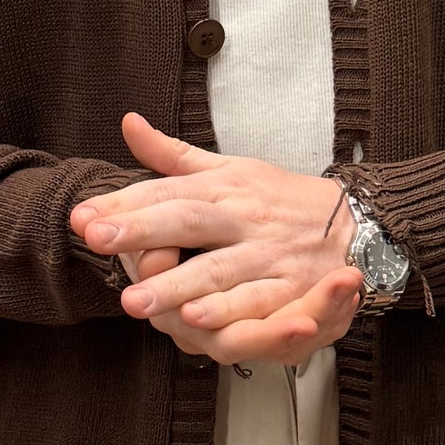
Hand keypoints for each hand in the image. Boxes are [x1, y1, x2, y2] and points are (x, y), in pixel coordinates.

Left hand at [70, 114, 362, 365]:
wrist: (361, 223)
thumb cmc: (283, 200)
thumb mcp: (231, 168)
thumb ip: (174, 156)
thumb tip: (129, 124)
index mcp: (225, 186)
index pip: (167, 191)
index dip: (124, 204)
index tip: (83, 216)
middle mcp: (244, 216)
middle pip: (188, 220)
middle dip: (142, 232)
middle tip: (98, 240)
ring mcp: (269, 252)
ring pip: (219, 269)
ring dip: (178, 284)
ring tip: (137, 300)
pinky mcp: (293, 287)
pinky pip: (258, 301)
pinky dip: (229, 311)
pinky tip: (198, 320)